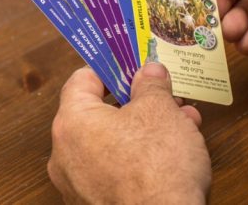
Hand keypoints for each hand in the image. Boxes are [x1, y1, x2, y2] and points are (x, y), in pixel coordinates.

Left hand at [48, 65, 209, 203]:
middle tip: (164, 95)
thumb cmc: (156, 168)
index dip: (109, 68)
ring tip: (182, 124)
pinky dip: (139, 159)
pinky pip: (115, 171)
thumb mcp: (160, 111)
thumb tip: (150, 71)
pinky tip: (173, 157)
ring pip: (112, 144)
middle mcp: (65, 154)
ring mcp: (78, 184)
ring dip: (145, 130)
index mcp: (71, 122)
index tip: (131, 63)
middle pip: (100, 114)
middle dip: (138, 103)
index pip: (81, 80)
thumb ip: (151, 85)